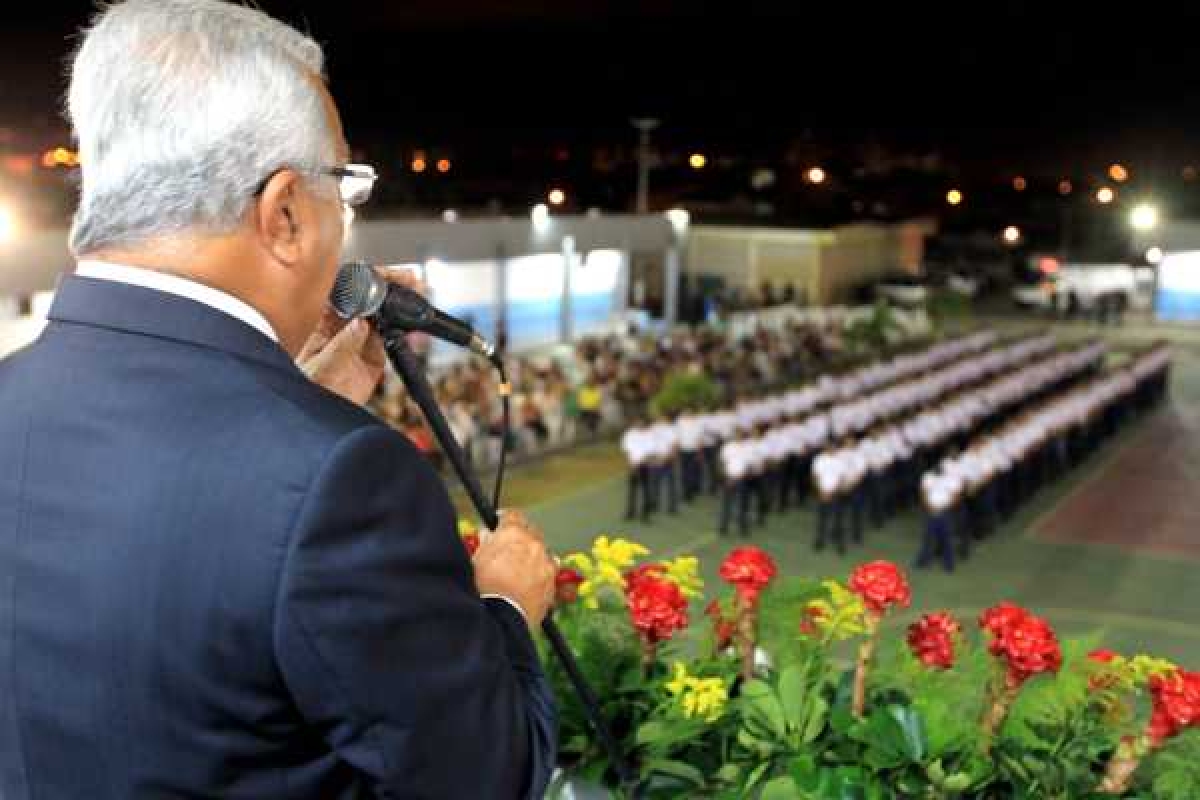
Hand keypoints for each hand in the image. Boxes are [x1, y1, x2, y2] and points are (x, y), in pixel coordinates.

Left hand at [297, 267, 421, 405]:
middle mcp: (345, 328)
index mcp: (326, 322)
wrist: (317, 415)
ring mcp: (362, 341)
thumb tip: (359, 324)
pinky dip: (405, 330)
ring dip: (399, 305)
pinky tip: (412, 325)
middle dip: (388, 286)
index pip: (346, 292)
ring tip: (415, 296)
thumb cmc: (308, 388)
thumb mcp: (322, 366)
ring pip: (384, 316)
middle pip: (369, 299)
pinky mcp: (375, 357)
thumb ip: (341, 345)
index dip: (364, 279)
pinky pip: (391, 339)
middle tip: (407, 279)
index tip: (379, 275)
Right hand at [472, 510, 556, 628]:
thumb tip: (488, 536)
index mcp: (512, 532)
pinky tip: (530, 582)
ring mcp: (545, 562)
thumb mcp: (476, 559)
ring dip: (533, 555)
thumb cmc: (484, 588)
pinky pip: (549, 571)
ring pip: (542, 551)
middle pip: (530, 532)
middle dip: (520, 537)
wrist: (501, 617)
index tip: (500, 525)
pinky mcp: (552, 581)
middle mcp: (533, 543)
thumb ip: (485, 543)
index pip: (512, 515)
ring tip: (519, 568)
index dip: (504, 520)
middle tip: (509, 548)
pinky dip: (541, 573)